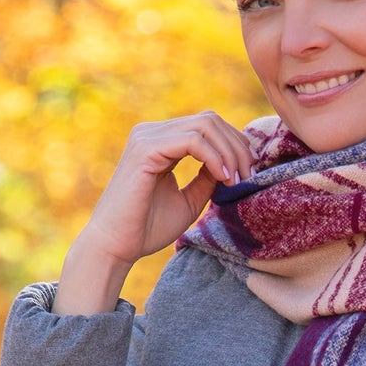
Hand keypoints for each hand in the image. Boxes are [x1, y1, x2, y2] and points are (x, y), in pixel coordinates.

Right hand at [54, 113, 255, 313]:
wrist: (116, 246)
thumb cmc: (148, 228)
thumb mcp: (190, 200)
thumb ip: (208, 178)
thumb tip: (233, 164)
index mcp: (161, 141)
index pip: (207, 126)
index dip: (235, 145)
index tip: (248, 175)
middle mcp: (152, 132)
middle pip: (210, 120)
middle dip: (237, 146)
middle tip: (249, 176)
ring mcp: (147, 137)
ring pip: (204, 126)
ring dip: (230, 152)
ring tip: (238, 180)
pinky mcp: (145, 149)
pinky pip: (192, 141)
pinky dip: (214, 157)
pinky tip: (224, 177)